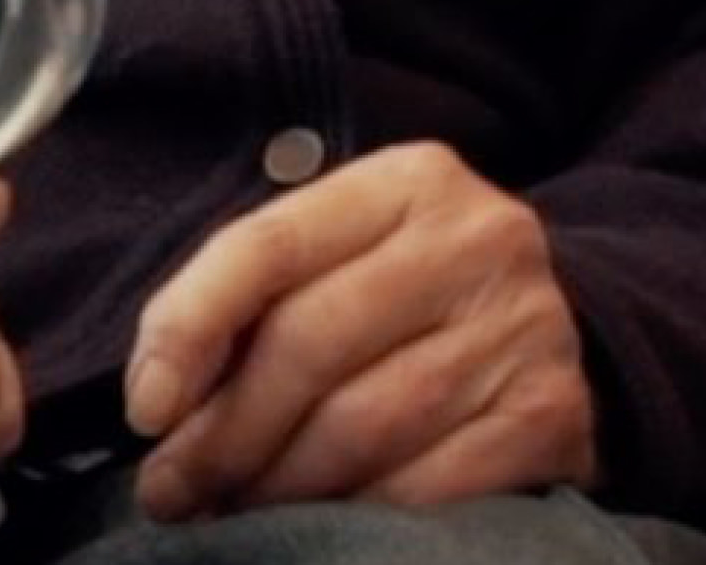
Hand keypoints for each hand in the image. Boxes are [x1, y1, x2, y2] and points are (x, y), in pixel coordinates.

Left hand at [124, 140, 596, 520]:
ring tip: (236, 509)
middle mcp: (480, 237)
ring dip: (277, 487)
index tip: (145, 411)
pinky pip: (422, 487)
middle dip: (222, 433)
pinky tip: (327, 523)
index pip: (269, 244)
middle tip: (171, 492)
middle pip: (309, 343)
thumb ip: (254, 302)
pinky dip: (356, 513)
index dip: (188, 329)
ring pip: (360, 427)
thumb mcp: (341, 265)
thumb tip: (157, 407)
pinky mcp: (550, 412)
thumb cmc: (412, 308)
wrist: (560, 343)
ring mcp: (526, 325)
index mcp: (411, 182)